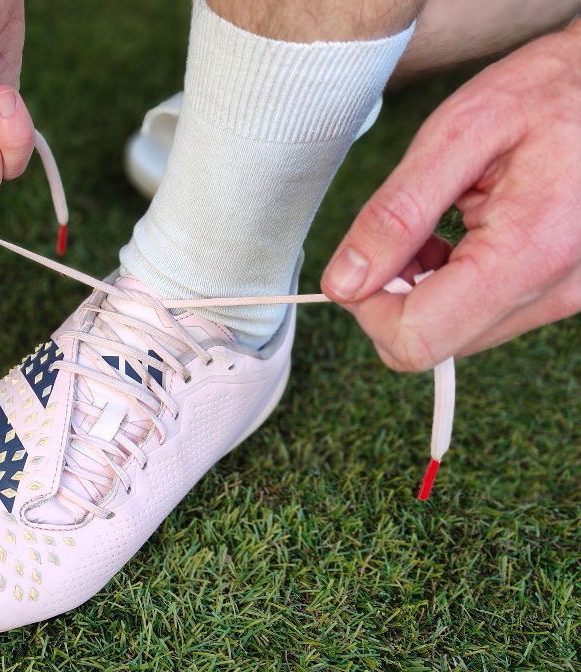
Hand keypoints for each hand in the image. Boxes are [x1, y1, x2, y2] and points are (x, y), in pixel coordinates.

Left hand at [322, 21, 580, 371]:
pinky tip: (458, 236)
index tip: (362, 262)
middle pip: (433, 345)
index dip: (369, 307)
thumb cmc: (551, 92)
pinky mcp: (559, 292)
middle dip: (393, 295)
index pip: (417, 340)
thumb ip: (396, 213)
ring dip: (423, 288)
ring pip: (454, 335)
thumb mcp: (459, 132)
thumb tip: (345, 282)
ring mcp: (564, 298)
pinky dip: (452, 284)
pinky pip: (482, 315)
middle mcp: (556, 291)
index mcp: (530, 252)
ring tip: (436, 225)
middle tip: (400, 234)